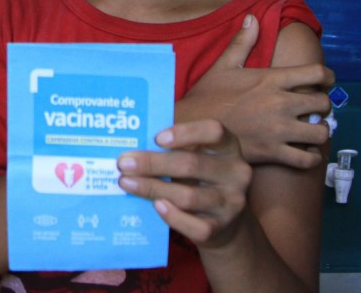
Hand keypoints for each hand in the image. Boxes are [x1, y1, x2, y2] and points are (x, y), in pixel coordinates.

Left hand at [117, 120, 249, 248]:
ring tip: (126, 183)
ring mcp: (231, 203)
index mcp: (229, 147)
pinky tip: (156, 206)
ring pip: (187, 195)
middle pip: (191, 164)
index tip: (156, 139)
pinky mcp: (221, 228)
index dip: (185, 133)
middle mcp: (236, 173)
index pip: (214, 131)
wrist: (225, 223)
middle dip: (153, 163)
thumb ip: (175, 150)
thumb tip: (132, 147)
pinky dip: (172, 216)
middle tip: (123, 162)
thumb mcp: (197, 158)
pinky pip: (193, 225)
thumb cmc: (201, 181)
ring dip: (152, 188)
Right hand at [181, 14, 333, 168]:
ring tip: (311, 131)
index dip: (329, 77)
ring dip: (320, 131)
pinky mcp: (273, 153)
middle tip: (315, 109)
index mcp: (272, 79)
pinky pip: (307, 159)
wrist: (192, 127)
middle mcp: (280, 103)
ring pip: (321, 132)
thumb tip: (252, 17)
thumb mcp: (223, 65)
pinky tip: (303, 152)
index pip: (316, 73)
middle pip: (324, 104)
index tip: (327, 81)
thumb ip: (242, 42)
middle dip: (323, 106)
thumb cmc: (207, 96)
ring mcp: (279, 130)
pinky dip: (310, 157)